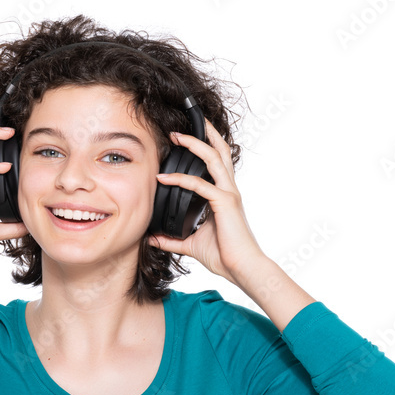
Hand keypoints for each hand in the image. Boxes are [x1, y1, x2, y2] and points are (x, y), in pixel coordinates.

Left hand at [149, 118, 267, 284]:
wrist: (242, 269)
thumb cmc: (224, 256)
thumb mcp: (191, 244)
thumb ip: (172, 239)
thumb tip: (152, 239)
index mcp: (223, 195)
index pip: (216, 163)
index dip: (203, 148)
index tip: (183, 140)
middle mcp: (228, 190)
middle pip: (220, 150)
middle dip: (205, 133)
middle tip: (182, 126)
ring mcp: (228, 194)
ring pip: (214, 158)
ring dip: (195, 144)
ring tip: (176, 136)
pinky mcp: (225, 203)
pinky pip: (200, 185)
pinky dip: (181, 179)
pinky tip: (164, 178)